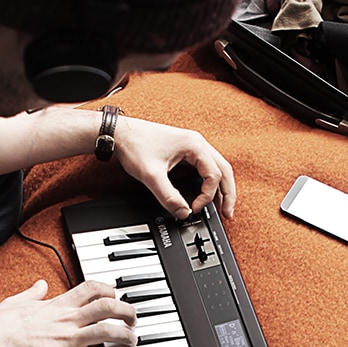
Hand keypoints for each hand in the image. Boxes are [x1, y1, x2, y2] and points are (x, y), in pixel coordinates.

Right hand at [0, 280, 136, 346]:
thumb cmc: (0, 325)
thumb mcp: (17, 301)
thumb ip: (33, 293)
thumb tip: (39, 285)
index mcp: (59, 305)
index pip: (92, 288)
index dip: (109, 289)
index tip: (116, 295)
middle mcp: (69, 320)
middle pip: (108, 307)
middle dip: (126, 311)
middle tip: (133, 319)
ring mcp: (69, 340)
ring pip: (107, 332)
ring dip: (125, 337)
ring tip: (132, 342)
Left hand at [113, 116, 235, 219]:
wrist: (119, 133)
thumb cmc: (134, 145)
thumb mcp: (151, 176)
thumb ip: (169, 197)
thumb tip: (183, 212)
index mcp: (194, 145)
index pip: (214, 175)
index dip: (206, 196)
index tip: (193, 207)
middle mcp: (197, 143)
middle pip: (224, 170)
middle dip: (227, 193)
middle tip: (227, 213)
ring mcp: (192, 145)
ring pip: (216, 167)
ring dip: (220, 187)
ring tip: (222, 207)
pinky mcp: (184, 150)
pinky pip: (205, 166)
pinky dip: (209, 181)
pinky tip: (206, 192)